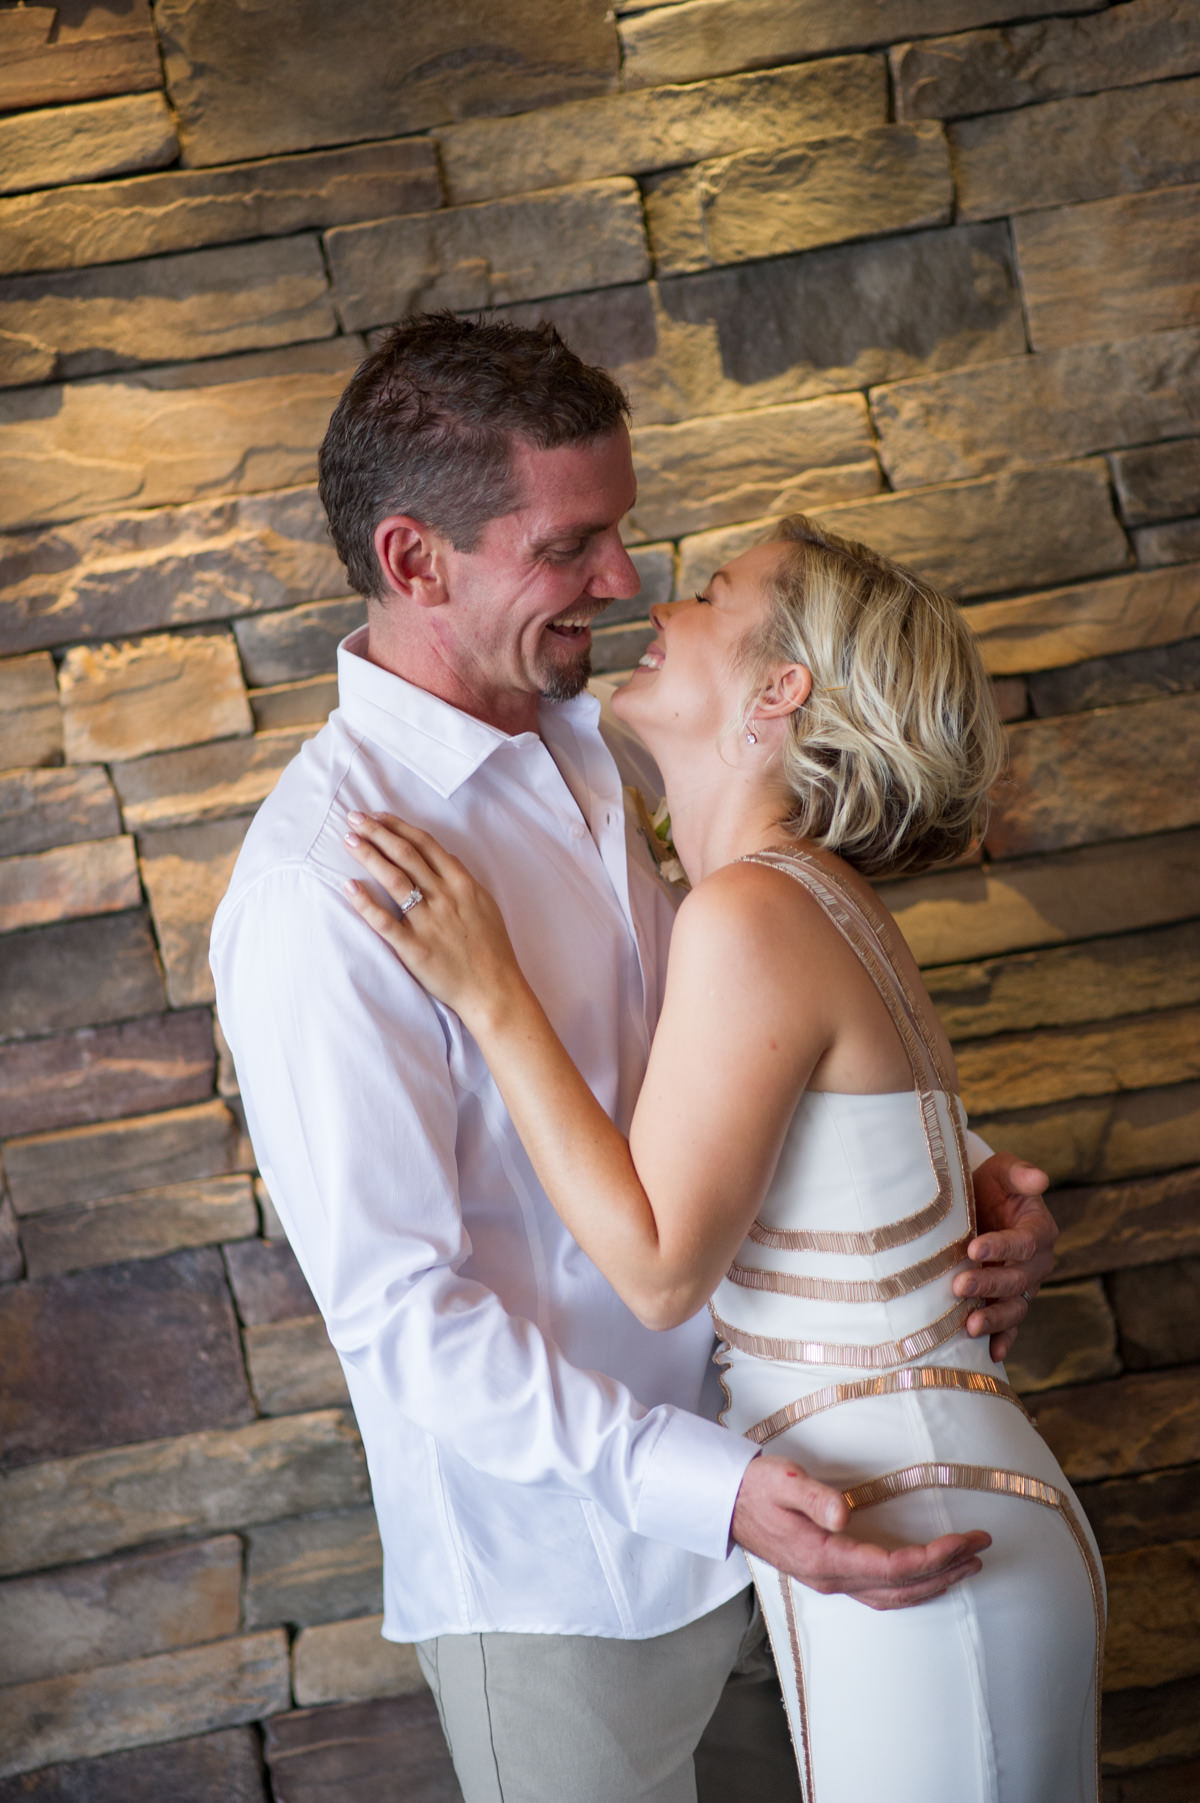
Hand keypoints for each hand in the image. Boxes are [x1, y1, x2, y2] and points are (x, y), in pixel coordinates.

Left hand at [343, 813, 523, 1027]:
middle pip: (405, 854)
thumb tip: (446, 857)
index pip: (425, 845)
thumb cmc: (492, 950)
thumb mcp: (486, 905)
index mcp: (462, 884)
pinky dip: (365, 903)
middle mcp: (444, 897)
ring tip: (349, 840)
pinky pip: (384, 921)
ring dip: (369, 856)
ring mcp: (428, 921)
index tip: (379, 816)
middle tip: (354, 817)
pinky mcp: (414, 947)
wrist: (495, 990)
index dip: (399, 827)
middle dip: (377, 832)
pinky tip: (348, 887)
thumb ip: (464, 880)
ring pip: (394, 879)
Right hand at [731, 1455, 988, 1609]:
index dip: (934, 1557)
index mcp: (823, 1557)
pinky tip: (927, 1576)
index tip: (965, 1540)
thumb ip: (813, 1496)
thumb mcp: (781, 1480)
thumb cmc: (754, 1485)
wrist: (724, 1502)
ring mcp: (829, 1581)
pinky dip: (911, 1587)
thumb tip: (844, 1514)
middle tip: (982, 1549)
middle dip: (946, 1570)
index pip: (892, 1566)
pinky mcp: (828, 1574)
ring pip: (893, 1597)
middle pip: (901, 1587)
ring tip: (968, 1565)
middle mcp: (830, 1578)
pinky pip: (880, 1593)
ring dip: (934, 1584)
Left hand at [956, 1151, 1057, 1360]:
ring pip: (1015, 1307)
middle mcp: (1036, 1263)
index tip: (973, 1249)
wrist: (976, 1203)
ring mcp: (1023, 1286)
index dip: (1001, 1247)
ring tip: (969, 1325)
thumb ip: (1019, 1174)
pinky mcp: (1007, 1301)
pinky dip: (1004, 1340)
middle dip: (989, 1284)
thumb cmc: (991, 1184)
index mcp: (1039, 1230)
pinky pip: (1011, 1326)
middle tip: (958, 1286)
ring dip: (994, 1319)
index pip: (1024, 1243)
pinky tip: (992, 1354)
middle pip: (1017, 1279)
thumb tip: (1040, 1178)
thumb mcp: (1003, 1170)